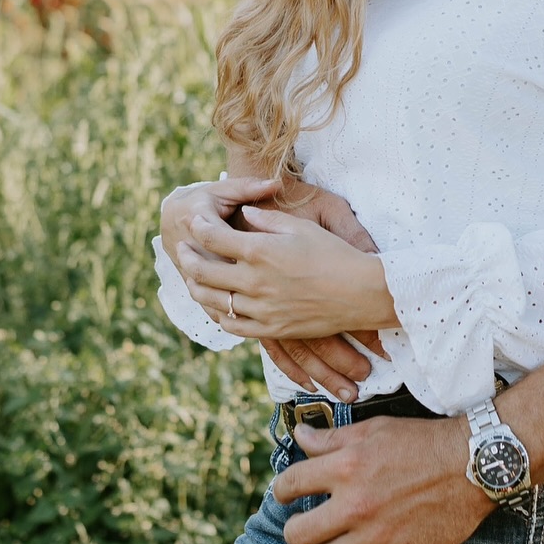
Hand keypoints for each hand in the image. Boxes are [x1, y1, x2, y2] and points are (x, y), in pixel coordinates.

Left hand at [163, 178, 382, 397]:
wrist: (360, 292)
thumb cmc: (333, 254)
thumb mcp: (300, 227)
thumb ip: (266, 220)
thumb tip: (242, 213)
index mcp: (260, 251)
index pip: (213, 237)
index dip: (199, 228)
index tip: (195, 223)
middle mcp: (254, 281)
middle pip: (204, 270)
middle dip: (188, 257)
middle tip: (183, 249)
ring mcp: (260, 308)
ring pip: (212, 300)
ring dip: (196, 287)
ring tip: (192, 278)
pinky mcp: (269, 329)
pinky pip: (232, 325)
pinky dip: (219, 313)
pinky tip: (217, 305)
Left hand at [273, 417, 491, 543]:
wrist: (473, 464)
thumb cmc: (424, 442)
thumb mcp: (375, 430)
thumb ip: (333, 438)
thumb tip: (299, 436)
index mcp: (346, 466)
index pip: (288, 486)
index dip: (282, 492)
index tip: (288, 495)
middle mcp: (355, 503)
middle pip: (297, 534)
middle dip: (298, 527)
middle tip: (311, 522)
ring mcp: (377, 535)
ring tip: (338, 540)